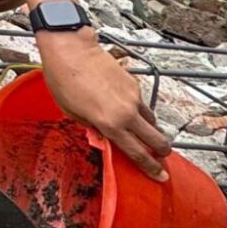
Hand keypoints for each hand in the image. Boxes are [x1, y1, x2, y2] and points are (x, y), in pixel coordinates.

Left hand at [39, 35, 172, 180]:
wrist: (72, 50)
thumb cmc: (64, 81)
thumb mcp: (72, 113)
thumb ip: (92, 127)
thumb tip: (104, 136)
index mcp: (110, 124)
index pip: (137, 153)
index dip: (151, 167)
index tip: (161, 177)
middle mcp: (126, 113)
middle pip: (156, 139)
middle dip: (162, 151)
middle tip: (162, 157)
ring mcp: (133, 98)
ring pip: (152, 121)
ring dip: (152, 130)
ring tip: (146, 135)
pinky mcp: (134, 84)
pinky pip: (142, 104)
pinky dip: (140, 112)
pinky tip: (129, 110)